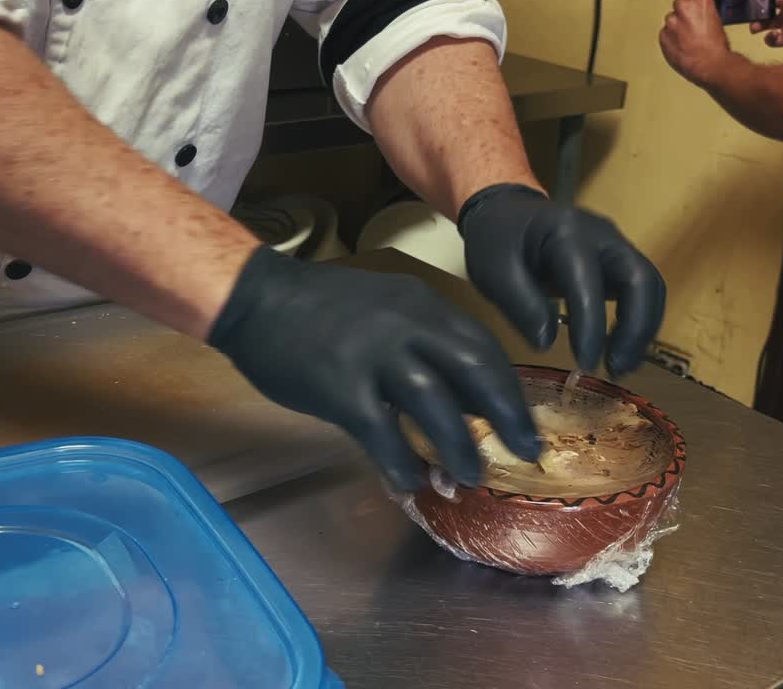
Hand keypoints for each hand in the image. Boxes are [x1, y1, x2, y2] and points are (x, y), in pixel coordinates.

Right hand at [209, 247, 540, 490]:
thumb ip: (423, 343)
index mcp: (422, 306)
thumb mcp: (386, 308)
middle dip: (505, 415)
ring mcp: (373, 355)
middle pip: (473, 370)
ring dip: (457, 446)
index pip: (482, 347)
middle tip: (524, 451)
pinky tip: (410, 483)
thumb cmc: (322, 310)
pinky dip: (400, 461)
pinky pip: (382, 432)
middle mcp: (406, 326)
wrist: (257, 299)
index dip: (510, 390)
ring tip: (469, 479)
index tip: (525, 423)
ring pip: (434, 404)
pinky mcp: (340, 387)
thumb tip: (462, 399)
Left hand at [458, 185, 665, 377]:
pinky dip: (638, 321)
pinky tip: (619, 350)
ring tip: (620, 366)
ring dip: (642, 329)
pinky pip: (641, 290)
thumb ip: (520, 304)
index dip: (591, 325)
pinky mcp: (618, 260)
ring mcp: (616, 245)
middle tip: (616, 368)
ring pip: (649, 285)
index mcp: (566, 232)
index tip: (584, 362)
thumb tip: (547, 343)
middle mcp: (602, 234)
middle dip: (635, 328)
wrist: (507, 213)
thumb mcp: (493, 271)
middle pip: (640, 278)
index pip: (588, 280)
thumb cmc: (498, 241)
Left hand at [660, 0, 732, 85]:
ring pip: (671, 20)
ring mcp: (671, 22)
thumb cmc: (717, 46)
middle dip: (684, 13)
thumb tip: (697, 13)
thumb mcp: (715, 20)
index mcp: (702, 1)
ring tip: (688, 41)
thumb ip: (703, 11)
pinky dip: (671, 39)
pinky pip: (665, 34)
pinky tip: (681, 47)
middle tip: (693, 27)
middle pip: (679, 3)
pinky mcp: (663, 36)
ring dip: (677, 27)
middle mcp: (684, 7)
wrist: (709, 65)